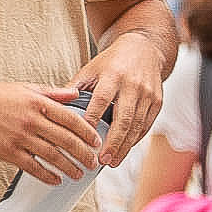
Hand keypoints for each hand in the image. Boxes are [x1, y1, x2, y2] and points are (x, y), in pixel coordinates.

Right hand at [0, 81, 108, 183]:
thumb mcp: (25, 88)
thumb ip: (52, 93)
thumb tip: (75, 94)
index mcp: (38, 103)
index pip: (71, 119)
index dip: (87, 132)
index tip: (96, 141)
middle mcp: (32, 121)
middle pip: (66, 140)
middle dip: (83, 154)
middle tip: (92, 162)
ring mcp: (20, 137)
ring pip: (52, 156)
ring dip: (69, 167)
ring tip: (78, 174)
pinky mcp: (8, 152)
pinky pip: (33, 167)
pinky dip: (47, 175)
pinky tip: (56, 180)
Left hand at [73, 26, 174, 165]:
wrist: (144, 49)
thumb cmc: (112, 62)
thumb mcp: (91, 69)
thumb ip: (74, 87)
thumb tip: (53, 107)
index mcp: (113, 75)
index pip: (102, 99)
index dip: (93, 118)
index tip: (84, 137)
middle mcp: (133, 85)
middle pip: (124, 118)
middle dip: (113, 142)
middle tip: (102, 160)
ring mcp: (148, 94)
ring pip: (137, 125)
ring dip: (124, 146)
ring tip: (112, 161)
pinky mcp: (158, 101)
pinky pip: (146, 125)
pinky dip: (135, 140)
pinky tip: (125, 150)